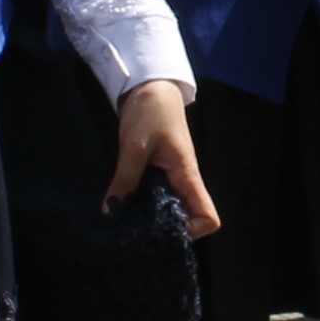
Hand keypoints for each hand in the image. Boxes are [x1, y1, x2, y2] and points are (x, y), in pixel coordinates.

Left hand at [108, 78, 220, 236]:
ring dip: (148, 219)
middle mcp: (183, 183)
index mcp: (187, 176)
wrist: (149, 88)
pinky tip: (120, 207)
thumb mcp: (135, 146)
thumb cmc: (151, 112)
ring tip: (124, 223)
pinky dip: (139, 206)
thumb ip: (124, 179)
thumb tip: (111, 211)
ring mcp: (170, 180)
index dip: (192, 230)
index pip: (208, 217)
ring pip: (166, 211)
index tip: (162, 230)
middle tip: (133, 232)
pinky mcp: (156, 175)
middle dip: (163, 230)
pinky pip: (153, 199)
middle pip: (185, 220)